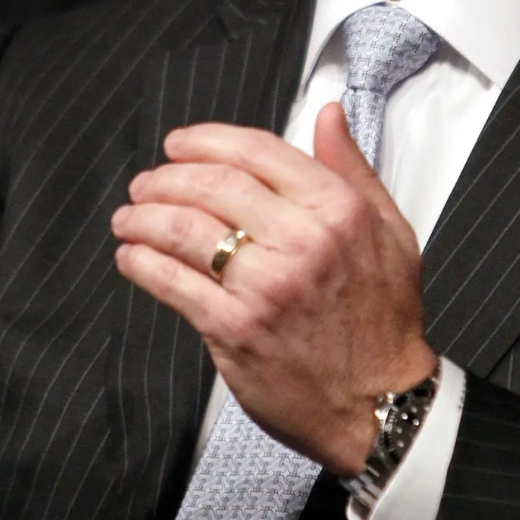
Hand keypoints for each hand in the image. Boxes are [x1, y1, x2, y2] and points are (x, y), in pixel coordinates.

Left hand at [111, 102, 436, 474]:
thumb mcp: (391, 233)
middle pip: (210, 184)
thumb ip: (353, 170)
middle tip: (145, 184)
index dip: (205, 140)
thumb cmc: (385, 320)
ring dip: (142, 216)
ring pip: (182, 228)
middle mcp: (302, 241)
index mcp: (339, 209)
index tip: (178, 144)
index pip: (256, 151)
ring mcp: (265, 286)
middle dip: (164, 177)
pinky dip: (140, 262)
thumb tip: (327, 115)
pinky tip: (131, 256)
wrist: (379, 405)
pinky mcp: (234, 329)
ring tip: (128, 218)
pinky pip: (170, 282)